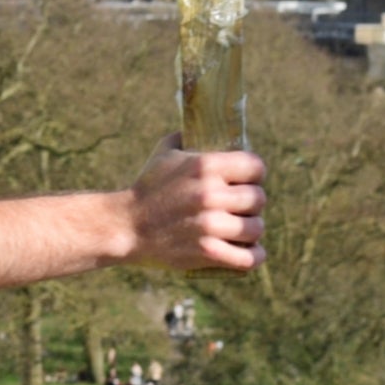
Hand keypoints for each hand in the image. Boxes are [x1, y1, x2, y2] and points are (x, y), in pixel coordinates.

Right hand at [123, 145, 262, 273]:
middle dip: (252, 204)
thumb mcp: (164, 152)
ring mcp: (210, 225)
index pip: (256, 166)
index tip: (249, 181)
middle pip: (258, 199)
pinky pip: (247, 258)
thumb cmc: (146, 188)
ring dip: (252, 230)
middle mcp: (211, 194)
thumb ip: (187, 137)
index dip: (255, 174)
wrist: (126, 226)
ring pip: (256, 228)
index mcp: (206, 166)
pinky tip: (252, 252)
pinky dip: (254, 256)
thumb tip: (204, 126)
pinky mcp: (207, 252)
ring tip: (243, 229)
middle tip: (242, 208)